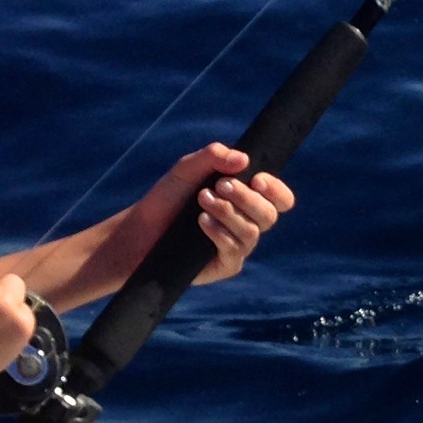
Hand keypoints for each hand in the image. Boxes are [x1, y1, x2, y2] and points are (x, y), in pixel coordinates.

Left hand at [146, 143, 294, 284]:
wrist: (141, 228)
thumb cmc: (168, 197)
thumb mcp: (188, 168)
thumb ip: (214, 157)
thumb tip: (244, 159)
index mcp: (248, 200)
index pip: (280, 199)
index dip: (276, 190)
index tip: (256, 179)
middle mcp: (247, 224)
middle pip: (269, 214)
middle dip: (247, 198)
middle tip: (220, 185)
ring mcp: (238, 246)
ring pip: (252, 232)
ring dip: (228, 212)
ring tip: (202, 200)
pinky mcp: (224, 265)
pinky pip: (235, 251)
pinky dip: (220, 233)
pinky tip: (201, 222)